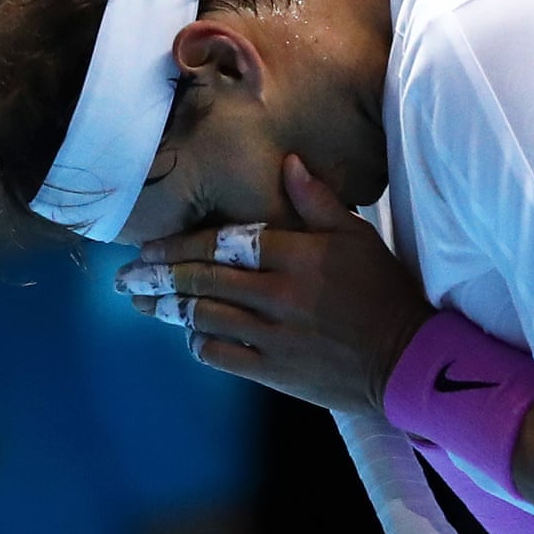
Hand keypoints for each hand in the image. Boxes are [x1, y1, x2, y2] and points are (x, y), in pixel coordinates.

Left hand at [114, 155, 433, 413]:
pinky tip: (188, 333)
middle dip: (157, 275)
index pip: (225, 243)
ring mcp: (274, 335)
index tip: (151, 246)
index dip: (182, 244)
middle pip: (203, 278)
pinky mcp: (274, 371)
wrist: (406, 359)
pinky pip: (221, 354)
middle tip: (127, 275)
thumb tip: (288, 162)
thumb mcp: (358, 237)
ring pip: (204, 315)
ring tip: (141, 302)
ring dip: (166, 308)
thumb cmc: (384, 293)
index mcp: (298, 255)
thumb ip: (318, 201)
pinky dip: (199, 341)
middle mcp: (279, 293)